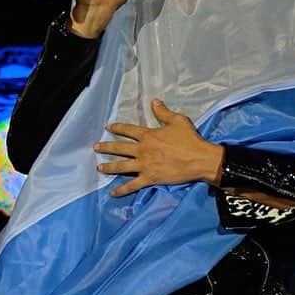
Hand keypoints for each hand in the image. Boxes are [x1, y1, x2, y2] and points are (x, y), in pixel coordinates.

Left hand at [95, 99, 224, 196]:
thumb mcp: (178, 120)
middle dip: (106, 147)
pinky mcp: (149, 178)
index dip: (117, 128)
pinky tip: (112, 193)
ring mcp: (144, 165)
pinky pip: (132, 185)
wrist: (199, 159)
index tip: (109, 128)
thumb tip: (153, 102)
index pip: (128, 130)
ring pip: (121, 166)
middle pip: (119, 148)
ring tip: (100, 168)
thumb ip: (163, 112)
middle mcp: (142, 150)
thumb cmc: (189, 139)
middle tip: (96, 147)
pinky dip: (122, 190)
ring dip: (109, 167)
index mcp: (148, 135)